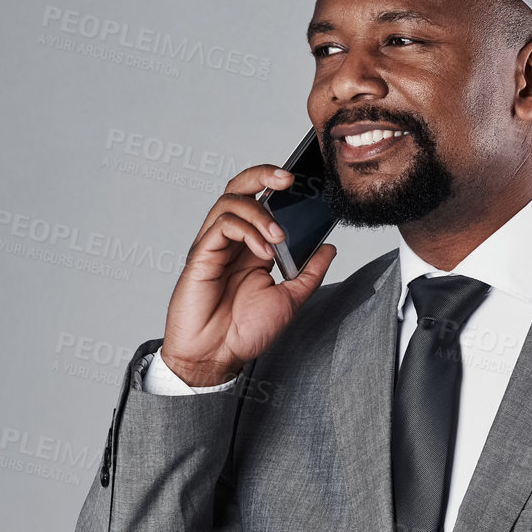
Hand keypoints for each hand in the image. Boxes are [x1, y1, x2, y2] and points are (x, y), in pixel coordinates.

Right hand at [160, 162, 337, 386]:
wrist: (216, 358)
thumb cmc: (243, 333)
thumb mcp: (289, 300)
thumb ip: (309, 273)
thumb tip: (330, 247)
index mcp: (251, 247)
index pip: (261, 200)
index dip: (277, 185)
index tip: (305, 184)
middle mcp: (231, 241)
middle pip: (240, 188)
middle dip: (263, 174)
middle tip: (289, 180)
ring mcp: (214, 246)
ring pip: (230, 201)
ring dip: (260, 213)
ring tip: (279, 237)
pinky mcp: (201, 256)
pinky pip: (221, 226)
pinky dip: (246, 230)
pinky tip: (262, 251)